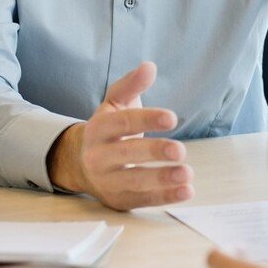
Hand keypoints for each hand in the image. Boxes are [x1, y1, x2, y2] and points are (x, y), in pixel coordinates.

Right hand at [47, 61, 193, 209]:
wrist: (80, 164)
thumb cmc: (108, 130)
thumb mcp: (115, 103)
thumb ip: (131, 85)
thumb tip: (149, 67)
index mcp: (98, 128)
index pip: (123, 123)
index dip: (147, 119)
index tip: (172, 118)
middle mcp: (98, 156)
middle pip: (127, 153)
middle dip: (154, 152)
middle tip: (180, 150)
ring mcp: (107, 181)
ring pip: (134, 181)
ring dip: (162, 179)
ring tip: (187, 174)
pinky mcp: (119, 200)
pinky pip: (143, 200)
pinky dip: (165, 197)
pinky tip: (187, 190)